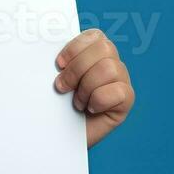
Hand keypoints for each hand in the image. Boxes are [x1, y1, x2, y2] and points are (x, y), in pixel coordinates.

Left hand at [54, 29, 134, 148]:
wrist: (58, 137)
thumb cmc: (54, 107)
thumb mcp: (52, 81)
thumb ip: (58, 64)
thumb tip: (47, 48)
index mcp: (94, 53)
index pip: (95, 36)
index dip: (75, 48)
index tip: (57, 65)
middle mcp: (112, 63)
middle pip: (104, 49)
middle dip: (77, 68)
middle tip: (62, 87)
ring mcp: (121, 81)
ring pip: (109, 68)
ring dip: (86, 87)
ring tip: (77, 102)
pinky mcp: (127, 100)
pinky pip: (119, 91)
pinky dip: (98, 101)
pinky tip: (90, 109)